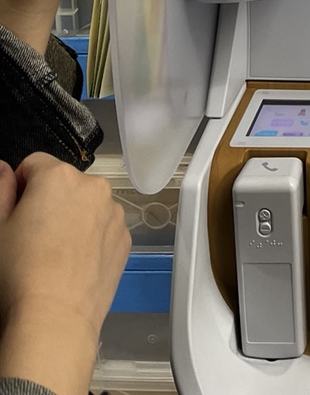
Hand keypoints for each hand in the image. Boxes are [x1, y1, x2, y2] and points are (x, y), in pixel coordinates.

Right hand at [0, 152, 129, 394]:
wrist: (55, 318)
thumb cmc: (19, 272)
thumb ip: (1, 189)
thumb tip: (4, 168)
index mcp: (58, 176)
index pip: (34, 164)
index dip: (20, 187)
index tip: (15, 214)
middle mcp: (93, 185)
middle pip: (65, 183)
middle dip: (49, 201)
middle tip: (34, 237)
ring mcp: (114, 212)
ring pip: (87, 204)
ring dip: (74, 216)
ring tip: (56, 254)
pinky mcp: (125, 237)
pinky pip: (104, 227)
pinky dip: (92, 237)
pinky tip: (75, 264)